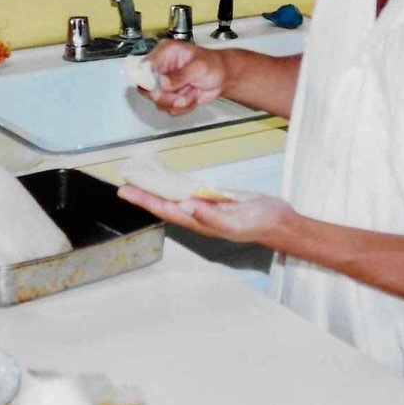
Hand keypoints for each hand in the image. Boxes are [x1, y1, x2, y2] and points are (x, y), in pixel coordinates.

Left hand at [118, 184, 292, 245]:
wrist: (278, 221)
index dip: (145, 201)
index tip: (126, 191)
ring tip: (140, 181)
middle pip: (165, 205)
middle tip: (124, 184)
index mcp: (200, 222)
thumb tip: (186, 206)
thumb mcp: (235, 221)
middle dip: (144, 196)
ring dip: (156, 191)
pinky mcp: (215, 200)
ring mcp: (206, 209)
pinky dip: (175, 186)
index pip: (166, 210)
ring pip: (174, 199)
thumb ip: (211, 216)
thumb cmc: (258, 222)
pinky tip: (169, 182)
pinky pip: (188, 192)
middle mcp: (198, 216)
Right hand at [140, 40, 227, 114]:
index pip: (145, 66)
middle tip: (179, 96)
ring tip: (192, 91)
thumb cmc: (214, 64)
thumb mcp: (199, 66)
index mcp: (165, 52)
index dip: (149, 80)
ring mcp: (164, 84)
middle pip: (146, 88)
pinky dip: (182, 107)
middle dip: (165, 96)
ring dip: (178, 101)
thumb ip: (180, 75)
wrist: (223, 76)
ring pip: (158, 101)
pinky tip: (192, 95)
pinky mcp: (169, 96)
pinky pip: (168, 108)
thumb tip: (163, 82)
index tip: (159, 88)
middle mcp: (161, 68)